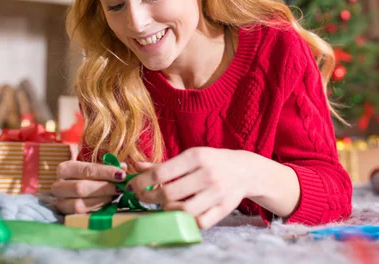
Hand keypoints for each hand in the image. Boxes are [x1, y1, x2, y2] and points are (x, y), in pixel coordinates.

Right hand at [52, 160, 127, 213]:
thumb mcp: (97, 170)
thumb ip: (109, 168)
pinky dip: (97, 209)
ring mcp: (60, 202)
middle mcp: (58, 185)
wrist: (76, 191)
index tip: (122, 175)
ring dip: (101, 200)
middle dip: (104, 188)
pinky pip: (81, 215)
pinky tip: (107, 203)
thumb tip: (123, 167)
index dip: (106, 172)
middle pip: (81, 188)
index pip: (87, 170)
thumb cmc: (89, 177)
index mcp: (65, 169)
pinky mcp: (65, 215)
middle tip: (120, 188)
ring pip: (79, 204)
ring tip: (114, 195)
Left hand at [127, 147, 252, 228]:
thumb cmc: (212, 162)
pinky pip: (199, 222)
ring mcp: (216, 193)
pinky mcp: (223, 209)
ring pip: (182, 210)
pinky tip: (181, 213)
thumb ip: (163, 164)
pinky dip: (186, 220)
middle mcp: (207, 174)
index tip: (133, 186)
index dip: (142, 182)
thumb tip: (136, 167)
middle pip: (168, 194)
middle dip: (149, 198)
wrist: (244, 170)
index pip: (161, 173)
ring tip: (164, 204)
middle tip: (144, 197)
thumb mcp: (190, 156)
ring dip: (167, 209)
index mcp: (196, 156)